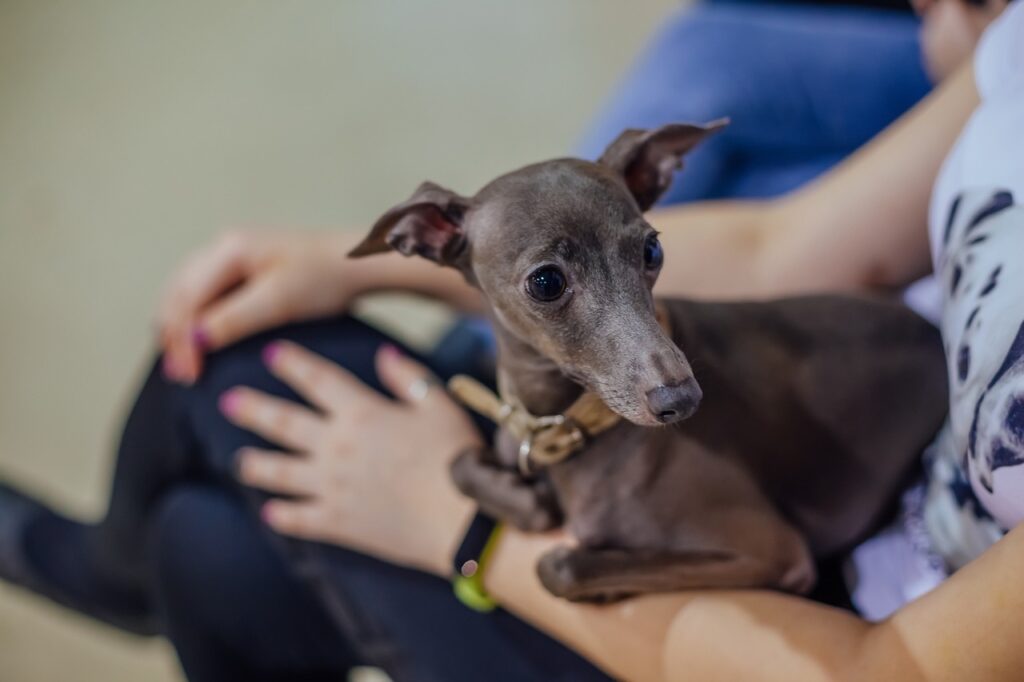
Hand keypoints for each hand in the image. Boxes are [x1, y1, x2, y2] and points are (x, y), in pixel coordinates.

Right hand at [158, 230, 366, 383]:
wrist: (357, 262)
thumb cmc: (325, 278)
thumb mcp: (279, 301)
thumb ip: (234, 319)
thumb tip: (193, 340)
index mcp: (230, 248)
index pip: (187, 298)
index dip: (182, 340)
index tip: (188, 374)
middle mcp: (223, 245)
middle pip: (179, 292)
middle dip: (174, 334)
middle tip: (179, 375)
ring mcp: (231, 252)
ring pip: (187, 291)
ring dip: (179, 325)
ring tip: (181, 362)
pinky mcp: (243, 265)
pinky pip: (204, 291)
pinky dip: (195, 317)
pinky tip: (198, 341)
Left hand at [220, 341, 480, 575]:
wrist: (460, 517)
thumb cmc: (456, 455)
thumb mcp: (439, 404)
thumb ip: (407, 377)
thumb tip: (383, 353)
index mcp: (361, 413)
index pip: (318, 380)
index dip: (293, 364)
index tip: (271, 352)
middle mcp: (337, 447)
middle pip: (285, 424)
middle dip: (254, 409)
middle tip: (227, 401)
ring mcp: (332, 487)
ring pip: (282, 473)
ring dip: (258, 465)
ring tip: (241, 461)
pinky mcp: (339, 524)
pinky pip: (300, 518)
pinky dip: (283, 515)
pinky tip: (271, 513)